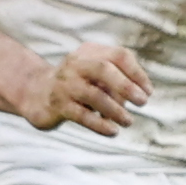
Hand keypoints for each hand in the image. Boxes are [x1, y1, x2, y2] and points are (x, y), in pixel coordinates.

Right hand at [23, 41, 149, 135]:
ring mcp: (65, 84)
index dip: (137, 73)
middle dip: (127, 86)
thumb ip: (116, 81)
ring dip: (116, 110)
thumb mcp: (95, 76)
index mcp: (90, 53)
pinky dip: (100, 124)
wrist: (37, 94)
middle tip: (143, 102)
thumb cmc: (77, 85)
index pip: (119, 55)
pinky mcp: (57, 105)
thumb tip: (139, 95)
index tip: (149, 91)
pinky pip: (82, 115)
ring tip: (128, 121)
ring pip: (94, 95)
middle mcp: (76, 64)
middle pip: (104, 68)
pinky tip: (113, 131)